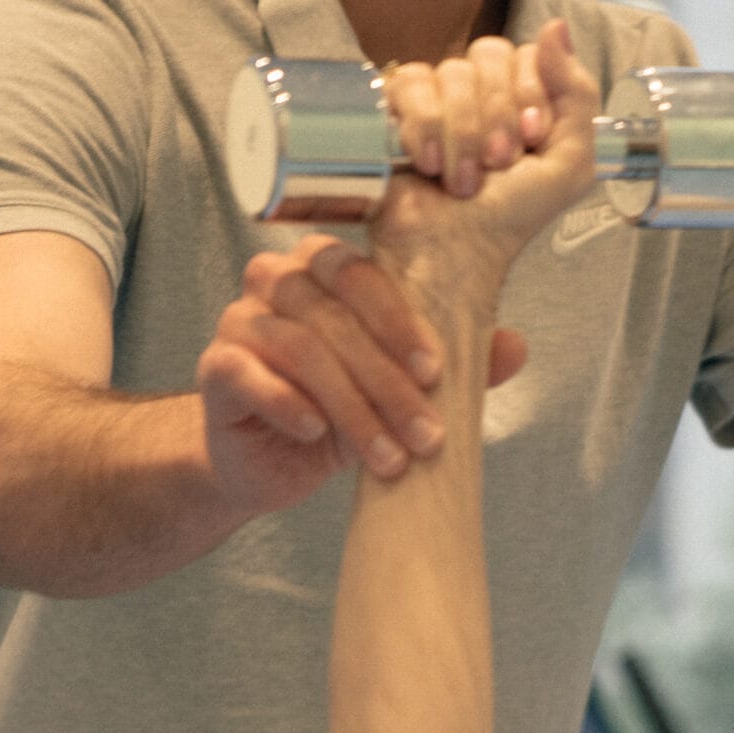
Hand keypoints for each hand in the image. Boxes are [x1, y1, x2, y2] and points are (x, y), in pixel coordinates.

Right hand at [197, 229, 449, 511]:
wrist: (269, 463)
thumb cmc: (337, 412)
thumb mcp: (401, 392)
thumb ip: (456, 366)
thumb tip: (516, 345)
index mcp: (324, 269)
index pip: (361, 272)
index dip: (400, 320)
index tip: (437, 372)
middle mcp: (278, 282)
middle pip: (334, 314)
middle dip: (389, 381)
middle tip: (427, 435)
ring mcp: (241, 320)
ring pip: (300, 348)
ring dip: (353, 408)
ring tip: (390, 458)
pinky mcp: (217, 368)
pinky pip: (246, 373)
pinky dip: (286, 402)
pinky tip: (315, 432)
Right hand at [371, 21, 600, 306]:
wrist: (454, 252)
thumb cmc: (509, 219)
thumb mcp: (569, 166)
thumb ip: (579, 96)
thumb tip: (555, 28)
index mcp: (523, 98)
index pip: (526, 53)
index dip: (528, 93)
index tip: (530, 139)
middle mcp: (481, 92)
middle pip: (488, 53)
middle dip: (496, 116)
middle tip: (497, 165)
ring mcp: (438, 97)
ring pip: (451, 71)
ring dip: (462, 135)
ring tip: (461, 181)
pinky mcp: (398, 108)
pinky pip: (410, 83)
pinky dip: (424, 128)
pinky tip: (429, 164)